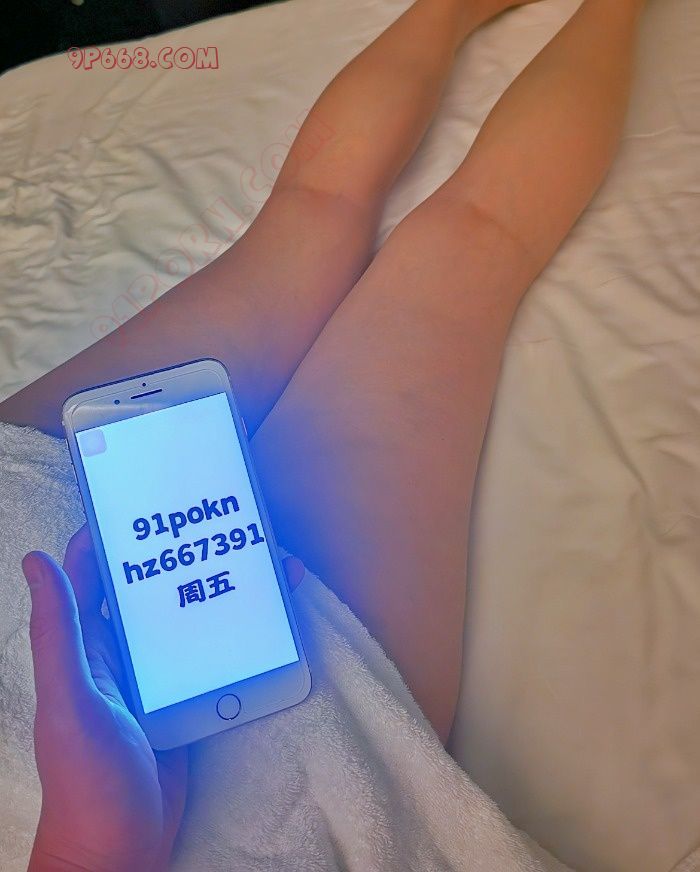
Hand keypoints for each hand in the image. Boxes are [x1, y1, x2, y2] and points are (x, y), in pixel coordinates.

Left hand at [23, 525, 304, 871]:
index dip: (115, 532)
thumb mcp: (72, 701)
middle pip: (152, 588)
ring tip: (261, 561)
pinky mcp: (187, 699)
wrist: (121, 852)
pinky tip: (269, 618)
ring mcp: (156, 675)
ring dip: (219, 588)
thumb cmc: (85, 779)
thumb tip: (34, 559)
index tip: (149, 495)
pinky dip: (239, 633)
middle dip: (183, 553)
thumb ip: (59, 633)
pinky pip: (213, 654)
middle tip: (222, 519)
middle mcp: (119, 651)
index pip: (92, 572)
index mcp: (84, 645)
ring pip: (189, 617)